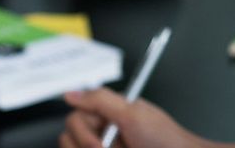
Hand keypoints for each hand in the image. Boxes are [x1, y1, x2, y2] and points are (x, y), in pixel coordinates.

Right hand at [60, 89, 207, 147]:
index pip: (75, 118)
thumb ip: (100, 101)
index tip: (99, 143)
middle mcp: (103, 133)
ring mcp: (104, 147)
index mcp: (108, 115)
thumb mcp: (132, 115)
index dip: (82, 131)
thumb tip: (71, 93)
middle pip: (69, 140)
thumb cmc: (165, 139)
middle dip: (86, 145)